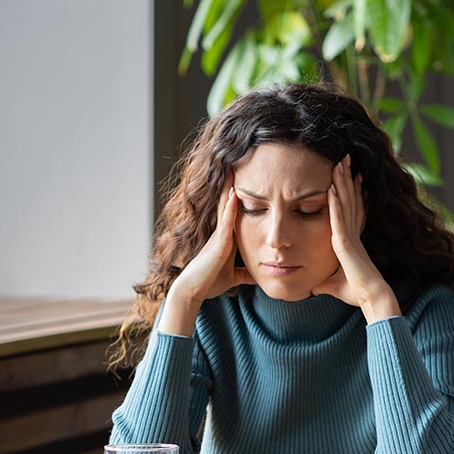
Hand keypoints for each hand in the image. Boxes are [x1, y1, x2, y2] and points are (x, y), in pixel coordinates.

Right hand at [160, 170, 255, 334]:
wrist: (193, 292)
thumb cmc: (210, 282)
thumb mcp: (234, 276)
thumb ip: (245, 273)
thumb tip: (259, 275)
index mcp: (226, 237)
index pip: (234, 211)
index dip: (238, 194)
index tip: (247, 177)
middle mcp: (222, 232)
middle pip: (228, 203)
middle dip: (233, 183)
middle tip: (237, 161)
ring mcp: (219, 236)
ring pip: (226, 207)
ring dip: (230, 188)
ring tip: (234, 167)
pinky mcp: (218, 245)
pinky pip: (226, 223)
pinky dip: (230, 208)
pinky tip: (235, 194)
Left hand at [312, 155, 399, 321]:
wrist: (371, 297)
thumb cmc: (356, 292)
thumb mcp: (333, 284)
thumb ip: (324, 281)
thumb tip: (312, 286)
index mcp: (350, 238)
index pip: (350, 209)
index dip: (350, 191)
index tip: (349, 175)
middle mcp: (352, 232)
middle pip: (349, 199)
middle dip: (346, 179)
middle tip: (344, 158)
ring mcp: (349, 236)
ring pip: (346, 203)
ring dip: (342, 183)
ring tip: (339, 163)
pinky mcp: (345, 242)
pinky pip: (339, 218)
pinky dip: (336, 202)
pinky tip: (332, 188)